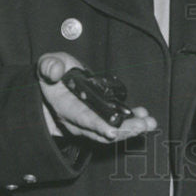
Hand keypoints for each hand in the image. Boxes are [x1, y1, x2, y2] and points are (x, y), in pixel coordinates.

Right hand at [37, 52, 156, 143]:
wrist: (56, 83)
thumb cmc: (54, 72)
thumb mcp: (48, 63)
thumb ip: (49, 65)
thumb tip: (55, 70)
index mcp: (63, 105)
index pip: (80, 117)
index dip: (96, 125)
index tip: (112, 130)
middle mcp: (75, 120)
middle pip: (99, 130)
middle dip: (122, 130)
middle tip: (141, 126)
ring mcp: (88, 123)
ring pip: (109, 131)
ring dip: (130, 129)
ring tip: (148, 123)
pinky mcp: (99, 120)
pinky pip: (114, 126)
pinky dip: (130, 124)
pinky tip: (144, 118)